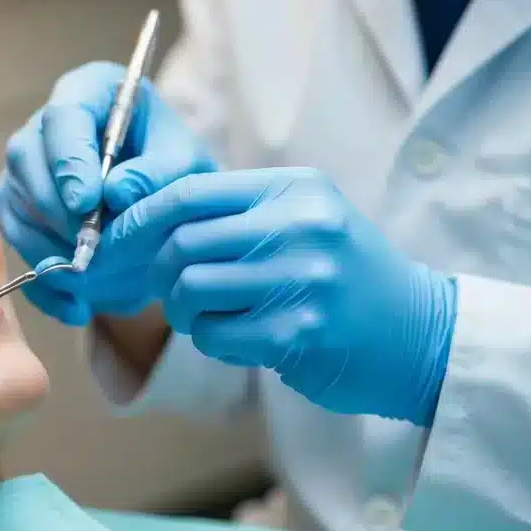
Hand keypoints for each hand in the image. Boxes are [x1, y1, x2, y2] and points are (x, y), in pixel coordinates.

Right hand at [0, 61, 215, 325]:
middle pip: (27, 159)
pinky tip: (78, 308)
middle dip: (57, 211)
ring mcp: (25, 170)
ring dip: (50, 248)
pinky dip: (45, 283)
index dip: (70, 159)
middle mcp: (46, 127)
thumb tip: (117, 191)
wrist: (164, 209)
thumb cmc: (177, 172)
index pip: (64, 114)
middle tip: (89, 250)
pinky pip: (18, 246)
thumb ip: (163, 173)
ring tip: (93, 282)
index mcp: (89, 92)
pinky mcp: (18, 212)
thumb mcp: (187, 166)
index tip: (88, 203)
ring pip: (16, 206)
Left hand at [88, 168, 456, 424]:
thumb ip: (232, 215)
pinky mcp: (296, 332)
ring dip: (183, 313)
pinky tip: (242, 339)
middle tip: (171, 292)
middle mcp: (298, 225)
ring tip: (212, 317)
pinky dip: (213, 341)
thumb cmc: (343, 278)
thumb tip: (134, 220)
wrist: (418, 334)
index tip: (113, 244)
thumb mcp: (300, 222)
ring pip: (188, 290)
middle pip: (180, 243)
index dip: (137, 220)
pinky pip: (213, 335)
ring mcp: (300, 279)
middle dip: (158, 274)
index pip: (187, 191)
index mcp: (293, 189)